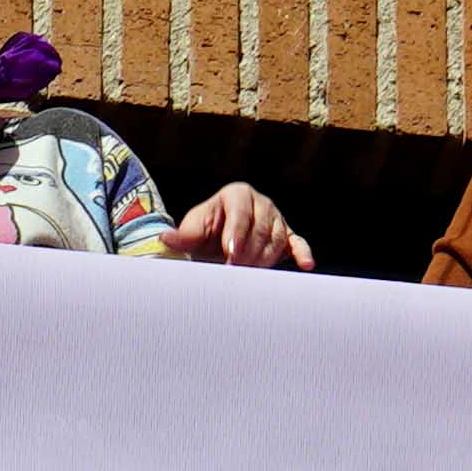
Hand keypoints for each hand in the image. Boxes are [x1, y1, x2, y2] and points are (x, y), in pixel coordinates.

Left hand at [169, 182, 315, 270]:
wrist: (220, 240)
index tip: (230, 254)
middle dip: (247, 253)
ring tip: (248, 275)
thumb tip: (165, 239)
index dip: (236, 234)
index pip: (241, 214)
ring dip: (263, 260)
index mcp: (237, 194)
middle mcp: (261, 203)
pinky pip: (297, 243)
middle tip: (235, 272)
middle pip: (259, 229)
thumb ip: (182, 235)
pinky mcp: (288, 235)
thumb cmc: (206, 231)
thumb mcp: (193, 230)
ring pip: (276, 240)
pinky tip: (306, 265)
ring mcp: (277, 219)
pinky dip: (302, 253)